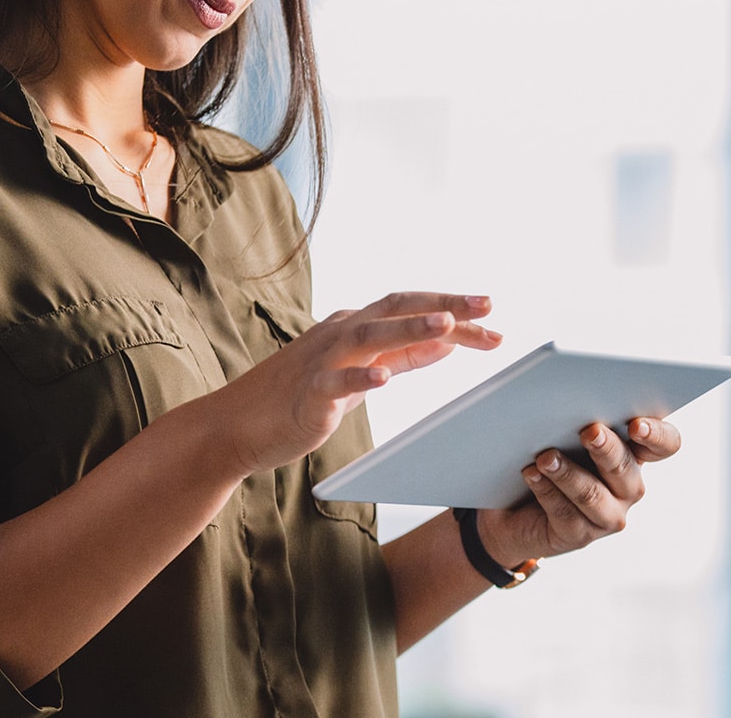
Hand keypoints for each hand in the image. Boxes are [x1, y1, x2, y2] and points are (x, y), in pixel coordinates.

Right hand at [210, 292, 500, 476]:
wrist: (237, 425)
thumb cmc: (301, 399)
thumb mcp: (361, 373)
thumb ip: (402, 355)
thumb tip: (447, 341)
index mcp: (355, 326)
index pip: (411, 309)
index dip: (454, 312)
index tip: (493, 320)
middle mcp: (340, 333)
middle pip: (397, 309)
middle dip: (444, 305)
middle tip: (487, 304)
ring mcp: (322, 361)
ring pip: (370, 336)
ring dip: (409, 328)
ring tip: (446, 327)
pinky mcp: (307, 394)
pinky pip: (336, 382)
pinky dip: (361, 378)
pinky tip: (383, 379)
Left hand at [478, 417, 682, 565]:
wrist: (513, 505)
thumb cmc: (546, 456)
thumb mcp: (562, 432)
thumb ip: (574, 417)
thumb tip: (564, 399)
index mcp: (632, 453)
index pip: (664, 444)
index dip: (657, 435)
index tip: (636, 425)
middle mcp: (627, 487)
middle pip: (626, 468)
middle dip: (607, 449)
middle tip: (589, 432)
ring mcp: (607, 515)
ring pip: (592, 494)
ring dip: (568, 473)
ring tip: (545, 457)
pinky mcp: (579, 535)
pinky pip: (565, 513)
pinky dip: (546, 490)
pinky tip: (531, 474)